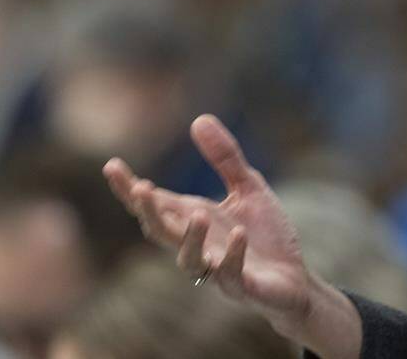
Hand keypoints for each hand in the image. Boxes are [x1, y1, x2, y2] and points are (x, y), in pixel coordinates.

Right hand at [103, 114, 358, 356]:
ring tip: (197, 212)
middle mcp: (197, 245)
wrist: (295, 279)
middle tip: (142, 188)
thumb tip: (199, 118)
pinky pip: (231, 275)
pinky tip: (239, 234)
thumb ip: (225, 158)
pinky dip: (232, 255)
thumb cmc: (265, 234)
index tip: (111, 166)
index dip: (130, 189)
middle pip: (161, 232)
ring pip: (189, 261)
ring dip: (189, 238)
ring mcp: (217, 269)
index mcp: (193, 219)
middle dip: (148, 212)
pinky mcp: (243, 287)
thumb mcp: (247, 187)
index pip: (155, 204)